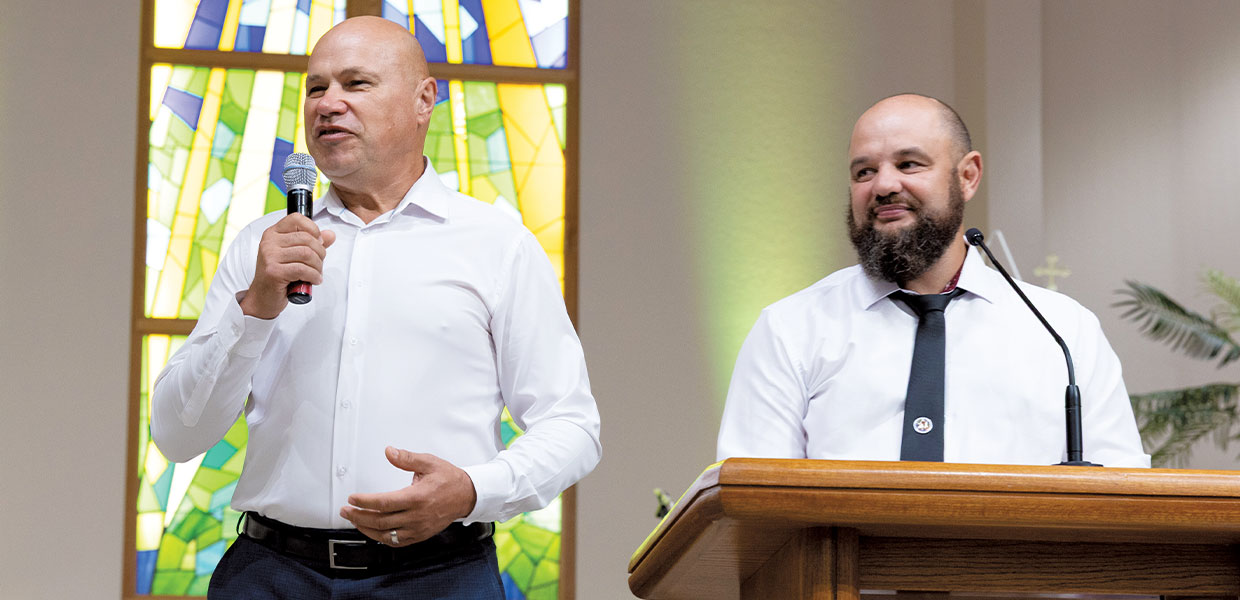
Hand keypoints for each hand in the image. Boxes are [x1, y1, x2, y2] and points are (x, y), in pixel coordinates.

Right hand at [240, 214, 335, 318]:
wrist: (263, 297)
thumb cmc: (278, 276)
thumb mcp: (294, 256)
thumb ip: (312, 244)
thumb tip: (330, 235)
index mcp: (273, 233)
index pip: (296, 218)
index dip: (313, 228)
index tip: (318, 242)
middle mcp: (269, 242)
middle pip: (306, 239)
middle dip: (320, 252)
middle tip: (319, 263)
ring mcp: (270, 256)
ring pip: (307, 254)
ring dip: (318, 266)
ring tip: (316, 273)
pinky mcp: (274, 271)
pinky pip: (303, 269)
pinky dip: (314, 276)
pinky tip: (314, 280)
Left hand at [340, 447, 477, 546]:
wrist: (467, 496)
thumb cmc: (449, 479)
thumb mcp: (429, 462)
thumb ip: (407, 458)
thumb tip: (389, 452)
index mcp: (417, 497)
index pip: (384, 503)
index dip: (365, 502)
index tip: (353, 499)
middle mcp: (417, 516)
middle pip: (381, 521)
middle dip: (359, 516)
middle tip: (346, 511)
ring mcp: (418, 528)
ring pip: (386, 535)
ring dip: (367, 529)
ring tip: (355, 521)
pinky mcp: (420, 535)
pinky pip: (397, 541)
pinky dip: (382, 538)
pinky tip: (373, 531)